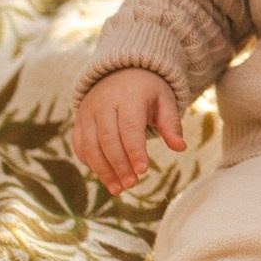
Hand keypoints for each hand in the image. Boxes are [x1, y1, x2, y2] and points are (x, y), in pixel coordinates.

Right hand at [72, 69, 184, 194]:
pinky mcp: (79, 121)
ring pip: (90, 145)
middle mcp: (104, 104)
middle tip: (132, 184)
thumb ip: (171, 124)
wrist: (120, 72)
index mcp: (128, 96)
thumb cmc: (147, 90)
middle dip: (119, 165)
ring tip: (118, 188)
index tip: (142, 171)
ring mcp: (88, 113)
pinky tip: (105, 176)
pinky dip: (90, 163)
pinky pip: (80, 145)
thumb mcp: (164, 100)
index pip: (129, 127)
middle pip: (108, 139)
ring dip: (103, 170)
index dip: (134, 150)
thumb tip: (181, 147)